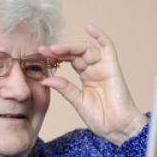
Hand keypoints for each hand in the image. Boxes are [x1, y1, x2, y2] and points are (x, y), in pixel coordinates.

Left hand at [39, 24, 147, 145]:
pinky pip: (108, 47)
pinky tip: (89, 27)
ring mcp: (104, 67)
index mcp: (86, 77)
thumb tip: (45, 79)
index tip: (40, 56)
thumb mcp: (77, 101)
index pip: (69, 60)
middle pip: (75, 53)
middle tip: (43, 50)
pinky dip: (100, 36)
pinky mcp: (113, 68)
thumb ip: (64, 88)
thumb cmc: (101, 118)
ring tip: (54, 49)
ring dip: (70, 46)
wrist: (116, 129)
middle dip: (59, 50)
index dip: (56, 57)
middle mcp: (95, 69)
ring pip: (86, 49)